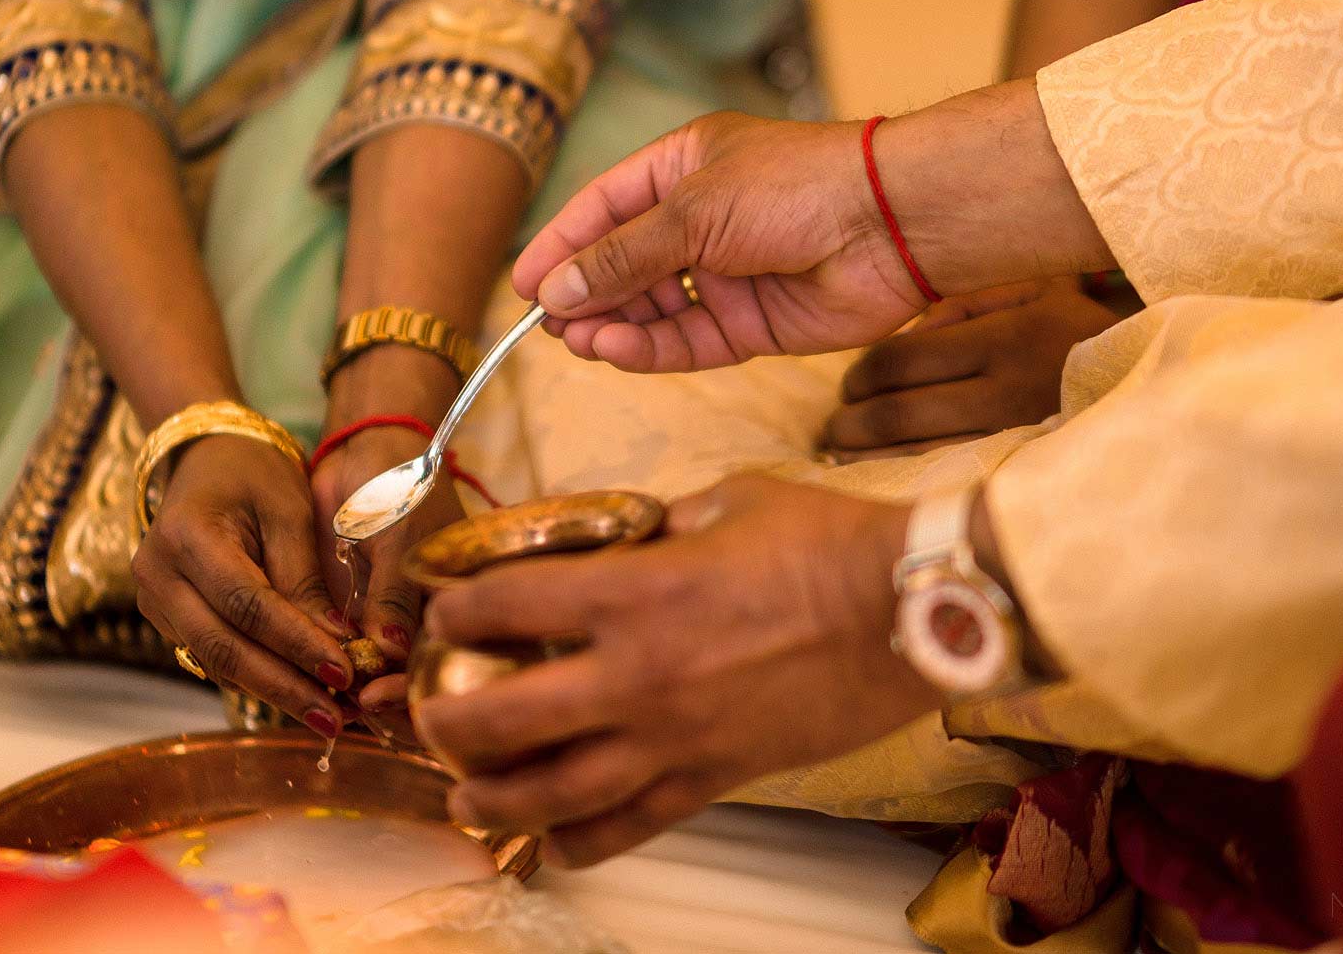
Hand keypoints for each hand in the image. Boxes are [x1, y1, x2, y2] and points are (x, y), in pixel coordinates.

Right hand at [134, 433, 353, 736]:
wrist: (206, 460)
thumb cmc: (255, 474)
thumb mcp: (289, 510)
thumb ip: (305, 577)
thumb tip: (336, 646)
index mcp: (186, 536)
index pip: (246, 604)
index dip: (295, 642)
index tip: (344, 670)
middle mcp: (157, 575)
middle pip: (223, 646)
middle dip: (284, 686)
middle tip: (337, 716)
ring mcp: (154, 602)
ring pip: (216, 662)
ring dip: (274, 692)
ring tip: (329, 716)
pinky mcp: (167, 619)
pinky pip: (214, 657)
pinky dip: (259, 678)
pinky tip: (301, 696)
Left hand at [310, 424, 465, 720]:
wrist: (365, 455)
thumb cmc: (399, 486)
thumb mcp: (402, 534)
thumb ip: (395, 594)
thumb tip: (392, 654)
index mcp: (460, 607)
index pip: (449, 666)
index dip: (415, 690)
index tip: (376, 694)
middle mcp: (432, 625)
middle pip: (418, 687)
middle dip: (385, 704)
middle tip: (350, 703)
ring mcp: (395, 628)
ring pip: (383, 683)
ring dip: (356, 698)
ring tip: (327, 701)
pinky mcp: (359, 623)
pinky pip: (351, 663)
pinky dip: (333, 677)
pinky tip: (312, 683)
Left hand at [413, 475, 942, 866]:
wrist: (911, 609)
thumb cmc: (825, 542)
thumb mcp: (726, 500)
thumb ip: (663, 524)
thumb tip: (633, 535)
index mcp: (630, 592)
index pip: (502, 606)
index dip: (453, 610)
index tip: (443, 614)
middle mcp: (635, 675)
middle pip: (500, 720)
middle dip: (446, 723)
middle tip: (432, 715)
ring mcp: (673, 738)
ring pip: (552, 794)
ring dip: (493, 801)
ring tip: (465, 799)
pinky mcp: (715, 777)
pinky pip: (631, 826)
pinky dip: (580, 843)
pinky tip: (552, 842)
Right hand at [512, 85, 1112, 373]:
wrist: (891, 224)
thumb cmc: (797, 187)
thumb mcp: (694, 210)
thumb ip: (623, 255)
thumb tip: (557, 291)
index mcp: (683, 167)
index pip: (603, 208)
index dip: (561, 245)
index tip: (522, 286)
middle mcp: (702, 220)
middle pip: (623, 264)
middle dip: (585, 294)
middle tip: (550, 325)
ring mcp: (727, 274)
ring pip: (653, 309)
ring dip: (614, 325)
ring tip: (581, 340)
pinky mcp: (754, 323)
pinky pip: (689, 341)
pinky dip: (652, 348)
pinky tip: (618, 350)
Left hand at [823, 279, 1122, 459]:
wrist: (1167, 393)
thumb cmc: (1089, 336)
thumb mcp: (1038, 293)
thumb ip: (966, 305)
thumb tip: (910, 335)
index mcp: (1009, 338)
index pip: (901, 361)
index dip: (860, 378)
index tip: (849, 386)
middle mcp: (1009, 393)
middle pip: (897, 415)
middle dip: (850, 424)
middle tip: (832, 427)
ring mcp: (1018, 444)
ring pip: (915, 459)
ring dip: (866, 461)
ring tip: (844, 456)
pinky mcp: (1025, 480)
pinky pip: (948, 487)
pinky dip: (901, 486)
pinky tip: (878, 483)